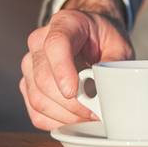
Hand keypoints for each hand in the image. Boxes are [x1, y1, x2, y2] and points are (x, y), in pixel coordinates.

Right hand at [20, 0, 133, 130]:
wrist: (91, 37)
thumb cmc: (104, 40)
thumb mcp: (118, 45)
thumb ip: (114, 63)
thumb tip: (109, 89)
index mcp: (64, 24)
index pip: (55, 45)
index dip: (62, 70)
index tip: (73, 91)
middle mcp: (39, 42)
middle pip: (44, 79)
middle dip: (71, 103)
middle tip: (95, 112)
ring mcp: (30, 65)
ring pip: (38, 98)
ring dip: (65, 115)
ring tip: (88, 117)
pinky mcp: (28, 86)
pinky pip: (36, 112)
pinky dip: (56, 122)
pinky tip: (75, 121)